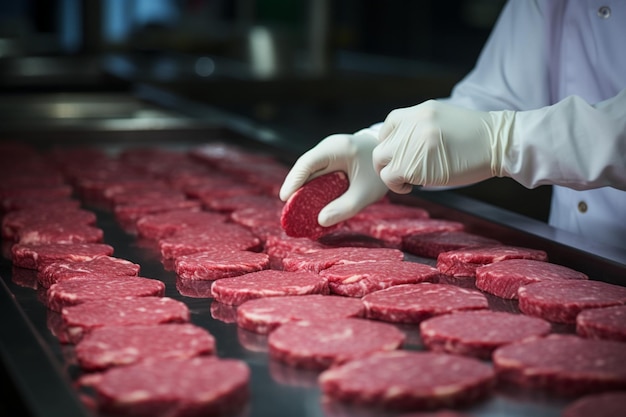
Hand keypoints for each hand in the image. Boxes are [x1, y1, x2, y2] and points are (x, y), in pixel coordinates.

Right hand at [279, 131, 388, 226]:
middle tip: (287, 208)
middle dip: (294, 187)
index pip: (308, 162)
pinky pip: (315, 172)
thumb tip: (321, 220)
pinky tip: (308, 201)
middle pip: (304, 166)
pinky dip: (310, 186)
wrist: (390, 158)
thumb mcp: (366, 193)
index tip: (284, 198)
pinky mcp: (330, 159)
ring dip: (301, 187)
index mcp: (338, 149)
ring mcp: (329, 151)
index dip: (294, 180)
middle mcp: (329, 146)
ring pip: (308, 170)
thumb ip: (345, 208)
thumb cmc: (378, 174)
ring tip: (294, 207)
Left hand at [372, 100, 514, 192]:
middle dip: (388, 162)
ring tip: (408, 181)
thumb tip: (403, 148)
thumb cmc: (477, 137)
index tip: (401, 155)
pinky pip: (391, 177)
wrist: (499, 142)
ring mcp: (411, 144)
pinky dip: (397, 186)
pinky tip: (412, 186)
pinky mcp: (413, 165)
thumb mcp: (443, 120)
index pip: (388, 126)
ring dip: (391, 175)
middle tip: (402, 172)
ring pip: (381, 162)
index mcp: (418, 111)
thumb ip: (420, 128)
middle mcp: (411, 124)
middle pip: (381, 147)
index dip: (391, 144)